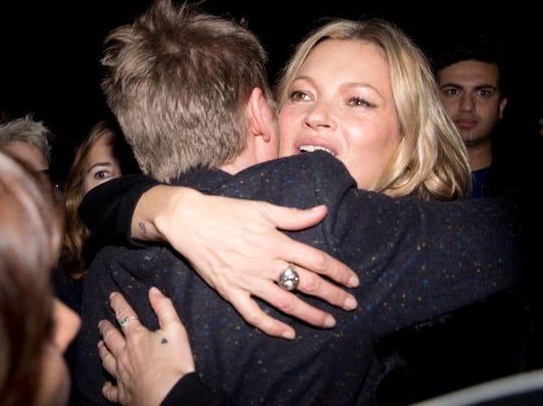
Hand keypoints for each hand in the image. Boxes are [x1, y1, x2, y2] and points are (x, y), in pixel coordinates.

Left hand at [98, 289, 194, 405]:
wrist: (169, 396)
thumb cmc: (175, 363)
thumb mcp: (176, 329)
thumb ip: (164, 308)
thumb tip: (153, 291)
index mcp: (137, 338)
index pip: (125, 315)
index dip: (118, 303)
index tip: (112, 296)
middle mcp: (124, 355)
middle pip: (110, 338)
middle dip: (105, 328)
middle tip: (101, 322)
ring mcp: (121, 375)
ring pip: (106, 360)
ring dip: (102, 351)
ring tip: (100, 345)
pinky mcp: (123, 395)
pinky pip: (110, 390)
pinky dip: (106, 386)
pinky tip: (105, 384)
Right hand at [151, 188, 358, 338]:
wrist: (190, 222)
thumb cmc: (227, 211)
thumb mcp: (263, 208)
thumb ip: (294, 215)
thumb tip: (322, 211)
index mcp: (276, 242)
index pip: (316, 260)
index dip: (338, 272)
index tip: (353, 281)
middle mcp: (266, 264)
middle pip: (306, 284)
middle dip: (332, 296)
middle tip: (350, 305)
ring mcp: (248, 280)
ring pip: (285, 303)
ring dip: (310, 315)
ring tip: (329, 322)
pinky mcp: (231, 292)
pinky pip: (254, 315)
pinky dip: (272, 326)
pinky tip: (288, 333)